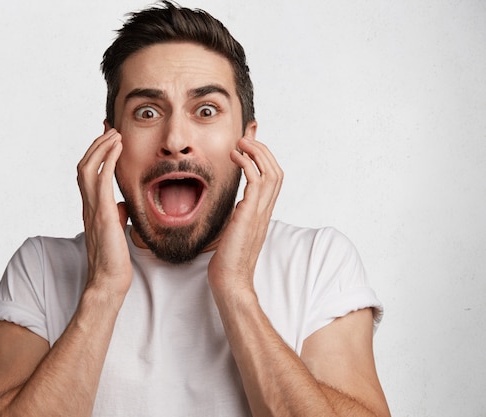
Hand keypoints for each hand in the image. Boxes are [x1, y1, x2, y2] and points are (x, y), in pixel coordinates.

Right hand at [77, 128, 131, 295]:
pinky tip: (117, 148)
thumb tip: (123, 205)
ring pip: (88, 168)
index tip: (107, 138)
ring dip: (101, 147)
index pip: (88, 174)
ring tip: (114, 133)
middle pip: (84, 165)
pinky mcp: (103, 215)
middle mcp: (88, 206)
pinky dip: (108, 160)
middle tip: (110, 128)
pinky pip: (101, 181)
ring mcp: (93, 209)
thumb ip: (116, 215)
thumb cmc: (114, 260)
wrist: (109, 280)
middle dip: (96, 144)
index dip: (96, 154)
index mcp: (91, 209)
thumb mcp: (116, 231)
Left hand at [208, 137, 282, 292]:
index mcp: (262, 213)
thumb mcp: (234, 230)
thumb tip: (234, 207)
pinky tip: (235, 156)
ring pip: (271, 172)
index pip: (272, 178)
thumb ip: (238, 216)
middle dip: (262, 149)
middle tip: (246, 137)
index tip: (250, 142)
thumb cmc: (228, 260)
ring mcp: (260, 212)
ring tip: (241, 142)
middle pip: (276, 170)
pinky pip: (256, 182)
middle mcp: (265, 210)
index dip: (263, 157)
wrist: (230, 281)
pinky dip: (248, 164)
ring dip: (257, 152)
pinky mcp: (250, 215)